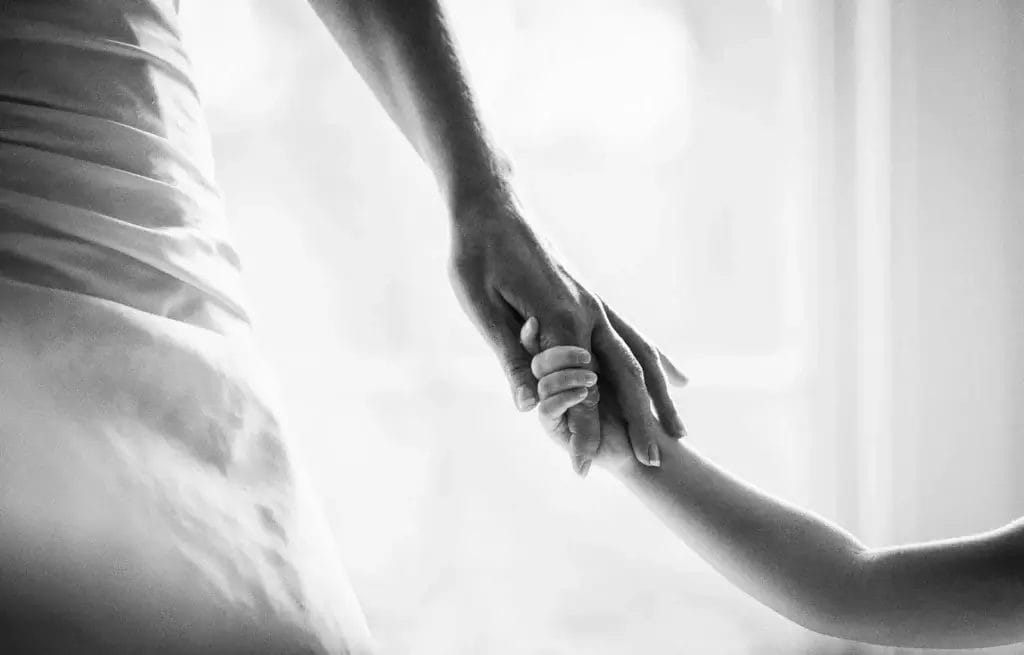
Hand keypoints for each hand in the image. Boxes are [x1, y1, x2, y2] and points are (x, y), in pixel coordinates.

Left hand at [448, 193, 685, 474]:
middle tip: (652, 465)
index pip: (578, 387)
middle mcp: (588, 312)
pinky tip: (679, 378)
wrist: (492, 204)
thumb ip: (511, 356)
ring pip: (640, 356)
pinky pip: (635, 335)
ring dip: (661, 397)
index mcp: (560, 317)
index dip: (582, 430)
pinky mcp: (594, 299)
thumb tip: (528, 405)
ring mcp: (596, 304)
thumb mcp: (482, 307)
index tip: (584, 468)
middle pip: (625, 376)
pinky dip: (659, 360)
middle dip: (639, 423)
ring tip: (682, 432)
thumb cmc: (477, 255)